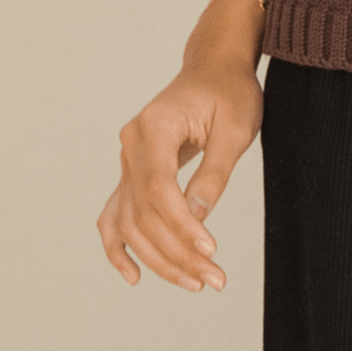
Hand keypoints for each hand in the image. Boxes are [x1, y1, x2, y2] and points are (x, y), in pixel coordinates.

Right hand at [96, 48, 263, 290]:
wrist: (214, 68)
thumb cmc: (230, 91)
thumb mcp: (235, 128)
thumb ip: (214, 172)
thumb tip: (198, 219)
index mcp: (155, 125)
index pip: (159, 188)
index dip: (181, 224)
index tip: (211, 250)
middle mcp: (132, 143)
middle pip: (143, 211)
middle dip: (177, 251)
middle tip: (214, 279)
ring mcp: (127, 158)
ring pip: (130, 221)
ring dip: (158, 258)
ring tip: (196, 282)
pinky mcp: (131, 170)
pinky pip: (116, 214)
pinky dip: (119, 247)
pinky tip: (134, 276)